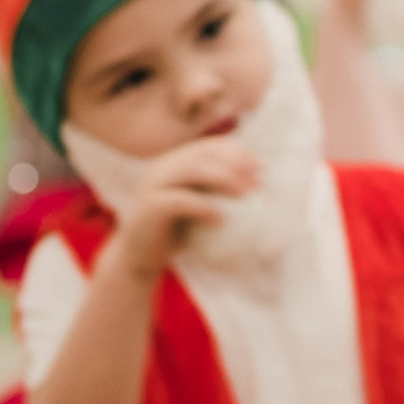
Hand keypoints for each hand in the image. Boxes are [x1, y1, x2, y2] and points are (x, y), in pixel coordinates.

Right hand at [107, 137, 259, 277]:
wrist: (142, 256)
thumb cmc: (179, 234)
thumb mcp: (202, 210)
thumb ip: (221, 196)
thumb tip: (262, 192)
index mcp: (176, 163)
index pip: (209, 146)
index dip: (237, 152)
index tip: (260, 168)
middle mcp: (163, 167)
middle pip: (203, 154)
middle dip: (235, 163)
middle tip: (257, 183)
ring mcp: (153, 184)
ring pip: (191, 170)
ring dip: (223, 178)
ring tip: (245, 195)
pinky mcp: (149, 206)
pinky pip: (179, 200)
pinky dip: (202, 207)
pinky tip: (221, 219)